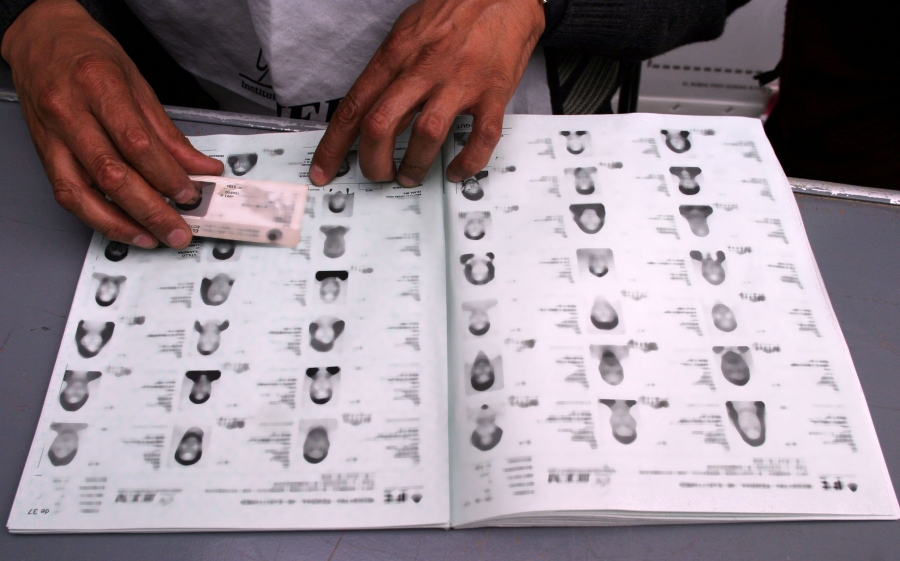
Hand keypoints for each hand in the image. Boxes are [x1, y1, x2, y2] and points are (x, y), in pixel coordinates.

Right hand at [1, 0, 223, 248]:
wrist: (41, 39)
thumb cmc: (89, 54)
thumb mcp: (138, 83)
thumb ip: (168, 132)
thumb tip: (201, 168)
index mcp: (99, 86)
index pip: (137, 143)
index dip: (167, 176)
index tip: (191, 195)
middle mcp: (70, 112)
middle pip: (113, 174)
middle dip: (151, 210)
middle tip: (179, 230)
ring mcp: (52, 135)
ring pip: (84, 192)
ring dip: (123, 223)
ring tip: (153, 238)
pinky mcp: (44, 153)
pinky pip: (68, 194)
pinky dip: (98, 217)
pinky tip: (124, 227)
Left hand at [309, 0, 543, 186]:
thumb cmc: (455, 10)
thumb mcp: (409, 31)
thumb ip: (390, 70)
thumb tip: (371, 109)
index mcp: (397, 54)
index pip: (354, 105)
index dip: (334, 145)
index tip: (323, 169)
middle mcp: (424, 68)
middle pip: (381, 124)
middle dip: (373, 162)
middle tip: (377, 174)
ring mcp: (459, 81)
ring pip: (426, 134)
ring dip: (414, 166)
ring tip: (411, 176)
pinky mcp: (493, 92)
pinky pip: (480, 137)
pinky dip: (466, 162)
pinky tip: (456, 169)